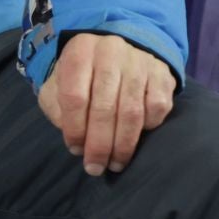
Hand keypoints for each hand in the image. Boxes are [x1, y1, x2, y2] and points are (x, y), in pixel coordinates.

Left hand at [37, 32, 175, 176]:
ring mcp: (140, 62)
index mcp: (80, 51)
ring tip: (115, 164)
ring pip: (132, 112)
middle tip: (95, 167)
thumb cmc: (83, 75)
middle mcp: (111, 52)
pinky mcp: (162, 74)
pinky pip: (157, 109)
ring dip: (123, 145)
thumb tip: (70, 132)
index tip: (75, 149)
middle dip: (99, 144)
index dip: (74, 128)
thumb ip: (56, 105)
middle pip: (104, 107)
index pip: (75, 96)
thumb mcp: (59, 83)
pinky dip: (148, 127)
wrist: (118, 51)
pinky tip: (136, 137)